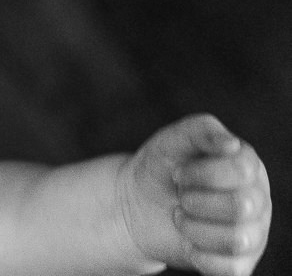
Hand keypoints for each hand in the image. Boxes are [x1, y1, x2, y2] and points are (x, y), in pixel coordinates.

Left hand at [119, 114, 270, 275]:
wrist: (136, 205)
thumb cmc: (161, 168)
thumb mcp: (172, 141)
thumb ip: (200, 130)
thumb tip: (232, 144)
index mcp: (248, 166)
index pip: (242, 170)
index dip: (201, 173)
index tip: (177, 172)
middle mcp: (258, 200)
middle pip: (241, 206)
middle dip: (195, 200)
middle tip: (179, 196)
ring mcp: (252, 234)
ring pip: (236, 239)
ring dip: (193, 227)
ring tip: (179, 218)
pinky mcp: (240, 263)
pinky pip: (231, 269)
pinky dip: (200, 255)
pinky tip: (187, 243)